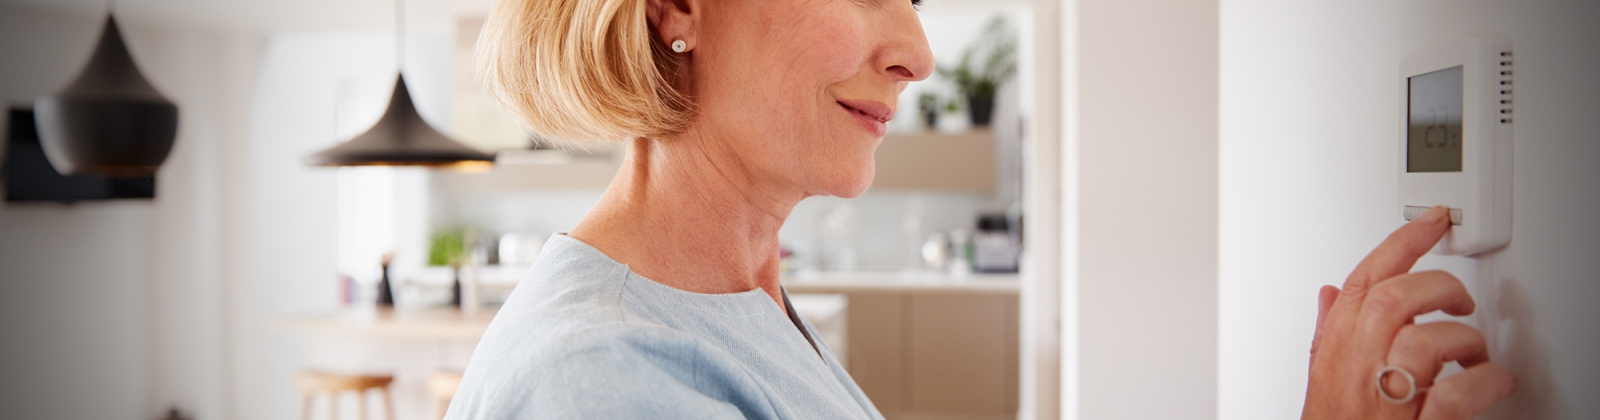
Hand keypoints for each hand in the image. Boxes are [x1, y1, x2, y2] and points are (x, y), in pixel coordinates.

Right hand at [1302, 206, 1516, 418]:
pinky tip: (1493, 381)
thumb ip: (1328, 330)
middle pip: (1393, 301)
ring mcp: (1385, 400)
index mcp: (1335, 350)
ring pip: (1421, 342)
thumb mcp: (1321, 374)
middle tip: (1459, 301)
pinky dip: (1482, 384)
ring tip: (1474, 352)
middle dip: (1437, 289)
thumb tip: (1331, 293)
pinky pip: (1453, 398)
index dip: (1400, 244)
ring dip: (1461, 341)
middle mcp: (1357, 369)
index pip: (1365, 280)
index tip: (1432, 223)